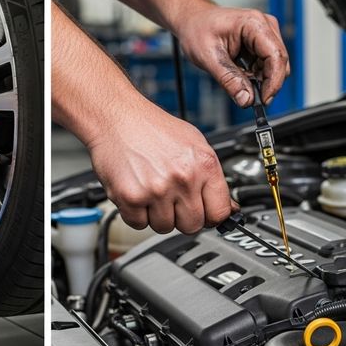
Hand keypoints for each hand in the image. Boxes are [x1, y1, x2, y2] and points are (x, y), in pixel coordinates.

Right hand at [88, 96, 235, 233]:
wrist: (117, 117)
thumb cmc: (153, 128)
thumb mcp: (195, 144)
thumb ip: (212, 178)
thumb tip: (227, 208)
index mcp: (204, 165)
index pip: (220, 212)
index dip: (211, 215)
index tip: (205, 213)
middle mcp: (183, 178)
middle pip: (193, 226)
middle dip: (182, 216)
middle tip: (173, 199)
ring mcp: (157, 190)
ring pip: (165, 227)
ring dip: (157, 215)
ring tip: (152, 190)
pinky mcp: (131, 197)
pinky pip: (139, 224)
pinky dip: (136, 213)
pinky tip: (138, 192)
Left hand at [175, 4, 289, 107]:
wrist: (192, 20)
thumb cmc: (197, 29)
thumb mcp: (209, 57)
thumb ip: (229, 80)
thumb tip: (246, 100)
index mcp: (254, 24)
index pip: (276, 56)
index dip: (274, 81)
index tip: (264, 100)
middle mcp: (265, 27)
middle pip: (280, 62)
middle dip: (268, 84)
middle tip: (250, 98)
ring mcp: (265, 35)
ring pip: (275, 67)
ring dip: (261, 81)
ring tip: (239, 84)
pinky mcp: (262, 44)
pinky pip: (267, 66)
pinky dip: (257, 77)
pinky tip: (241, 77)